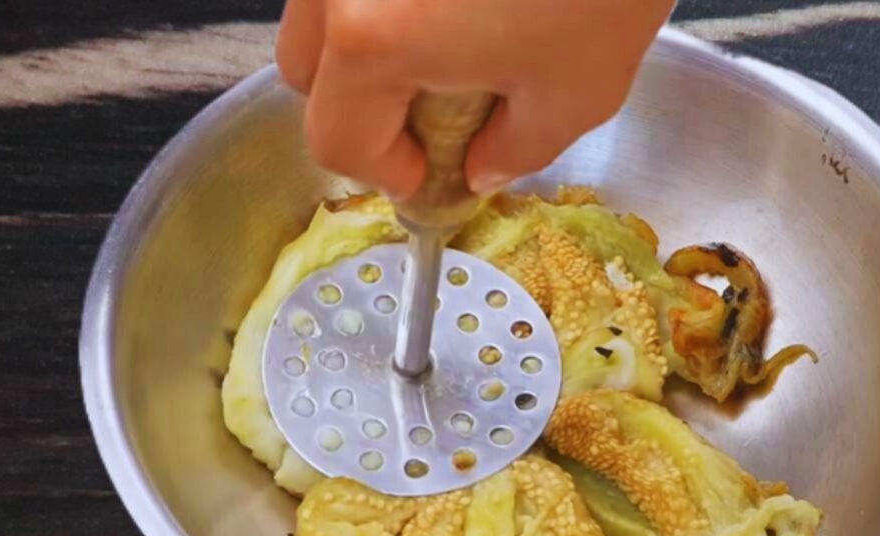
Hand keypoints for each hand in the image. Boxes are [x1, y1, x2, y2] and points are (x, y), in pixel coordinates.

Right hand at [277, 0, 675, 197]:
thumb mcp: (574, 92)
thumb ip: (514, 149)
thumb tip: (481, 165)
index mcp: (369, 40)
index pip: (336, 139)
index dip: (385, 172)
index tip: (430, 174)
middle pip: (305, 67)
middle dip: (359, 104)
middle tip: (428, 113)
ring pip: (320, 7)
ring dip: (363, 41)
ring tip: (444, 42)